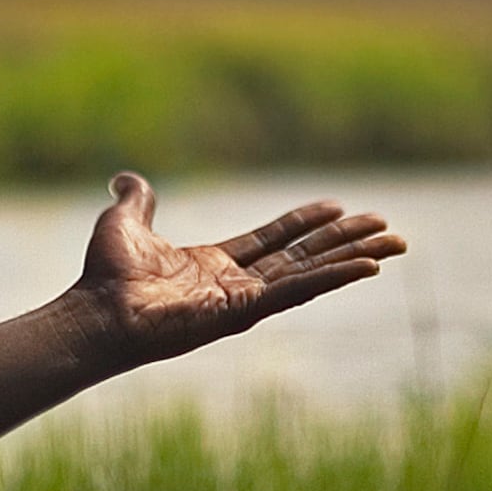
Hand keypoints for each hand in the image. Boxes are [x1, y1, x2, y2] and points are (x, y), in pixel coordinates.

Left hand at [71, 171, 405, 367]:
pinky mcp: (244, 311)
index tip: (338, 207)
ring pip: (312, 273)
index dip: (305, 223)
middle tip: (388, 228)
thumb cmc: (106, 277)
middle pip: (304, 257)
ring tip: (395, 244)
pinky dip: (333, 278)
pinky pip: (297, 292)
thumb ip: (136, 201)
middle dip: (346, 242)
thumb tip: (125, 178)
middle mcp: (236, 284)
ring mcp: (244, 300)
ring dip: (354, 257)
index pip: (273, 240)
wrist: (95, 313)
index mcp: (214, 265)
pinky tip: (366, 268)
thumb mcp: (124, 224)